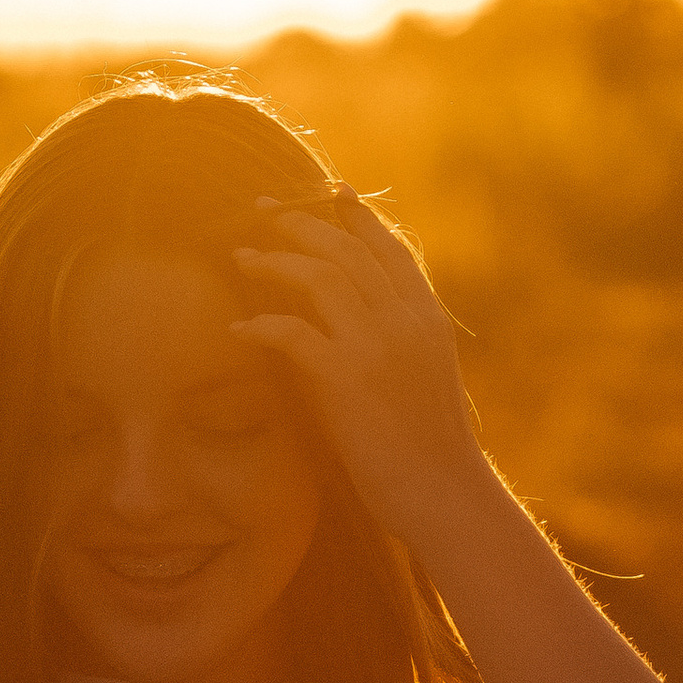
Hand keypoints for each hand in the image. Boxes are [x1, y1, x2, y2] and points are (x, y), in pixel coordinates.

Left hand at [231, 188, 484, 549]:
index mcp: (427, 317)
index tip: (330, 190)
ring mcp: (376, 346)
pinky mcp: (346, 378)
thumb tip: (366, 312)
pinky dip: (261, 324)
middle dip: (300, 224)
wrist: (444, 492)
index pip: (390, 247)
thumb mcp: (428, 373)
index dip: (359, 214)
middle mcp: (404, 320)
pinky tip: (238, 329)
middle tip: (262, 213)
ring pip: (320, 276)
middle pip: (347, 249)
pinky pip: (292, 332)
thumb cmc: (432, 444)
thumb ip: (403, 335)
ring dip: (274, 261)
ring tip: (242, 258)